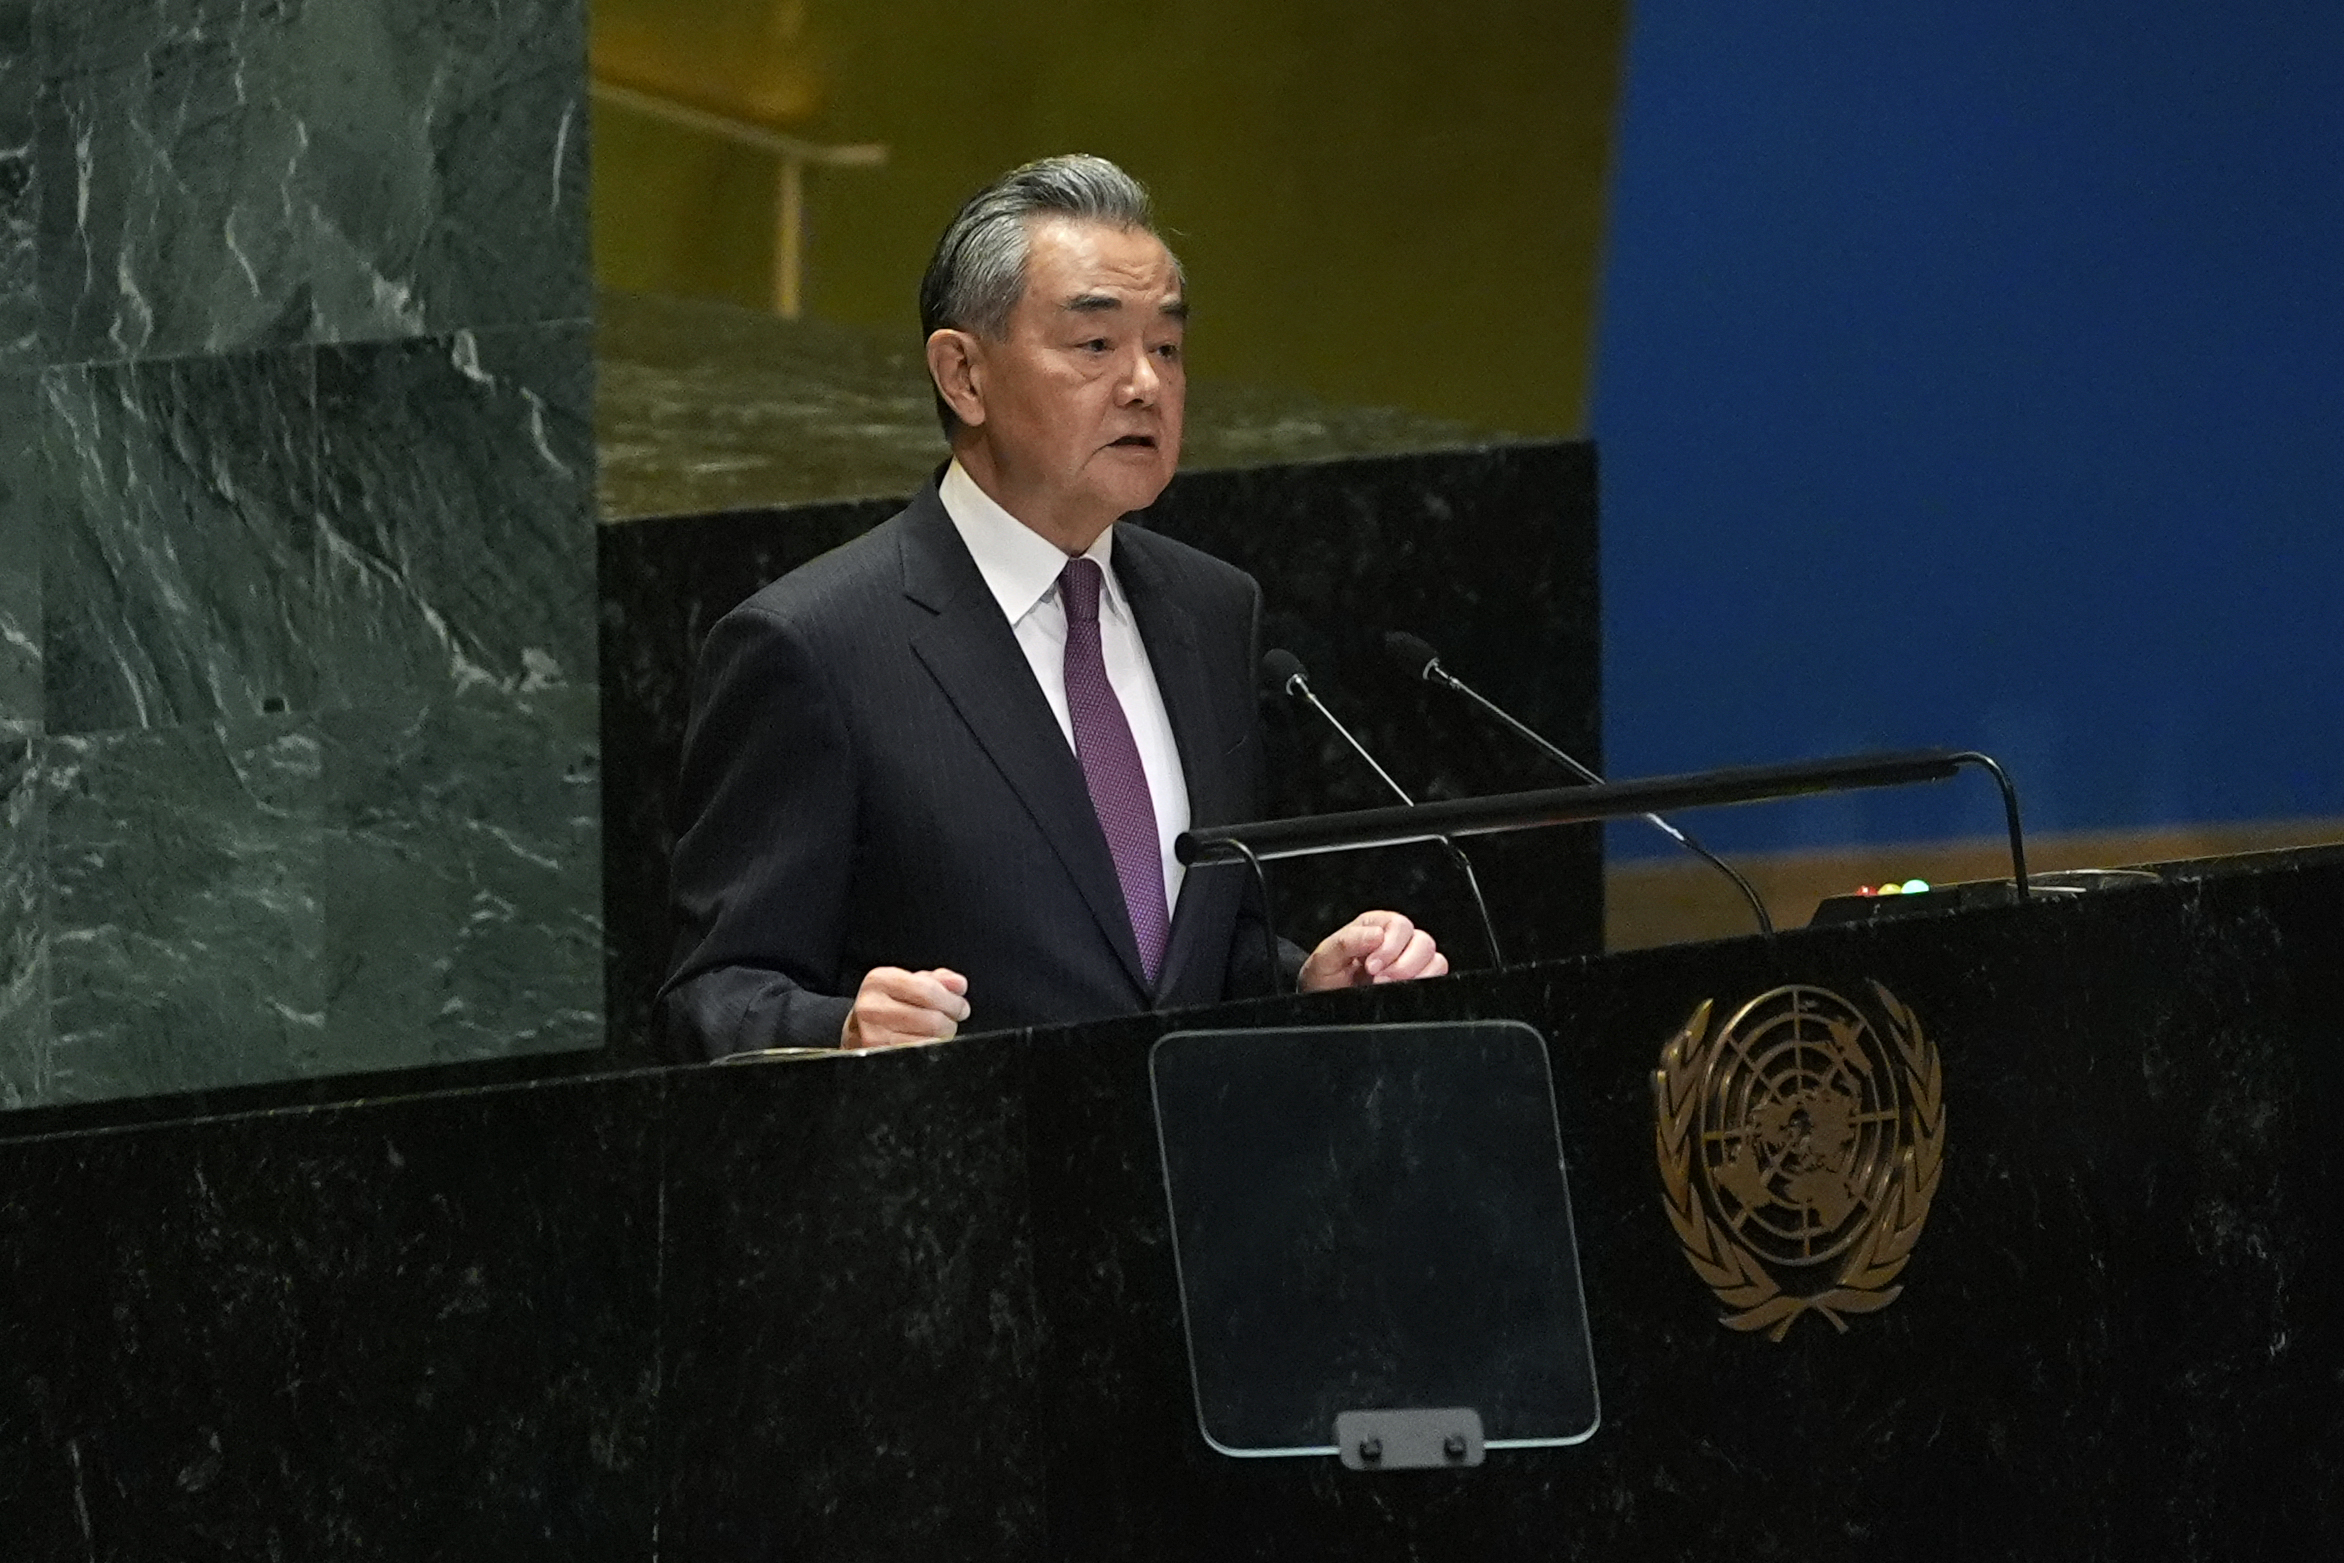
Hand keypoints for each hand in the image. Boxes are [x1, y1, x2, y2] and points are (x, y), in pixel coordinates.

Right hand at [841, 967, 970, 1048]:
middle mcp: (871, 1006)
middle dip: (950, 1022)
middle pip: (932, 1019)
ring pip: (929, 1040)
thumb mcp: (909, 983)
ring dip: (942, 1038)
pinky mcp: (878, 1055)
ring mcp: (872, 1034)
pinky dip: (929, 1050)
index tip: (960, 1007)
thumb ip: (938, 980)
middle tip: (949, 1022)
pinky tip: (925, 1043)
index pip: (928, 991)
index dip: (952, 1001)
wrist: (857, 1031)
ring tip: (936, 1033)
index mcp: (880, 980)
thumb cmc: (889, 1005)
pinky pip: (919, 1055)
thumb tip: (958, 985)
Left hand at [1296, 910, 1447, 992]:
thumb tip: (1376, 936)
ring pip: (1435, 959)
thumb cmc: (1324, 979)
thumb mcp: (1324, 959)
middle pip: (1423, 941)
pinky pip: (1438, 976)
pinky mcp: (1418, 980)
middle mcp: (1396, 941)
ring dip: (1415, 975)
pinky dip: (1425, 983)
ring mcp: (1410, 961)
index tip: (1371, 966)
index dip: (1390, 946)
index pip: (1399, 925)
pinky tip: (1402, 991)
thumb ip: (1346, 942)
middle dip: (1403, 964)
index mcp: (1375, 927)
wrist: (1323, 1005)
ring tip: (1388, 987)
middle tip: (1379, 980)